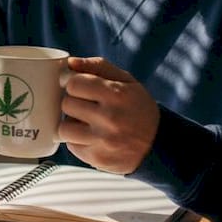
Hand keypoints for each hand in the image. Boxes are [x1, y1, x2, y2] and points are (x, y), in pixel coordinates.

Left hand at [58, 57, 158, 173]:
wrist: (157, 144)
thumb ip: (98, 66)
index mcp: (116, 95)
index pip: (74, 84)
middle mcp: (109, 118)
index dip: (75, 85)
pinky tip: (92, 137)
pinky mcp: (97, 158)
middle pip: (67, 105)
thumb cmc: (138, 108)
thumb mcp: (126, 81)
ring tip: (87, 123)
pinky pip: (71, 145)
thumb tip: (70, 62)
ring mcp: (102, 141)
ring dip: (72, 124)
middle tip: (87, 106)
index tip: (81, 88)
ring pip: (63, 128)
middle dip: (73, 103)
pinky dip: (77, 141)